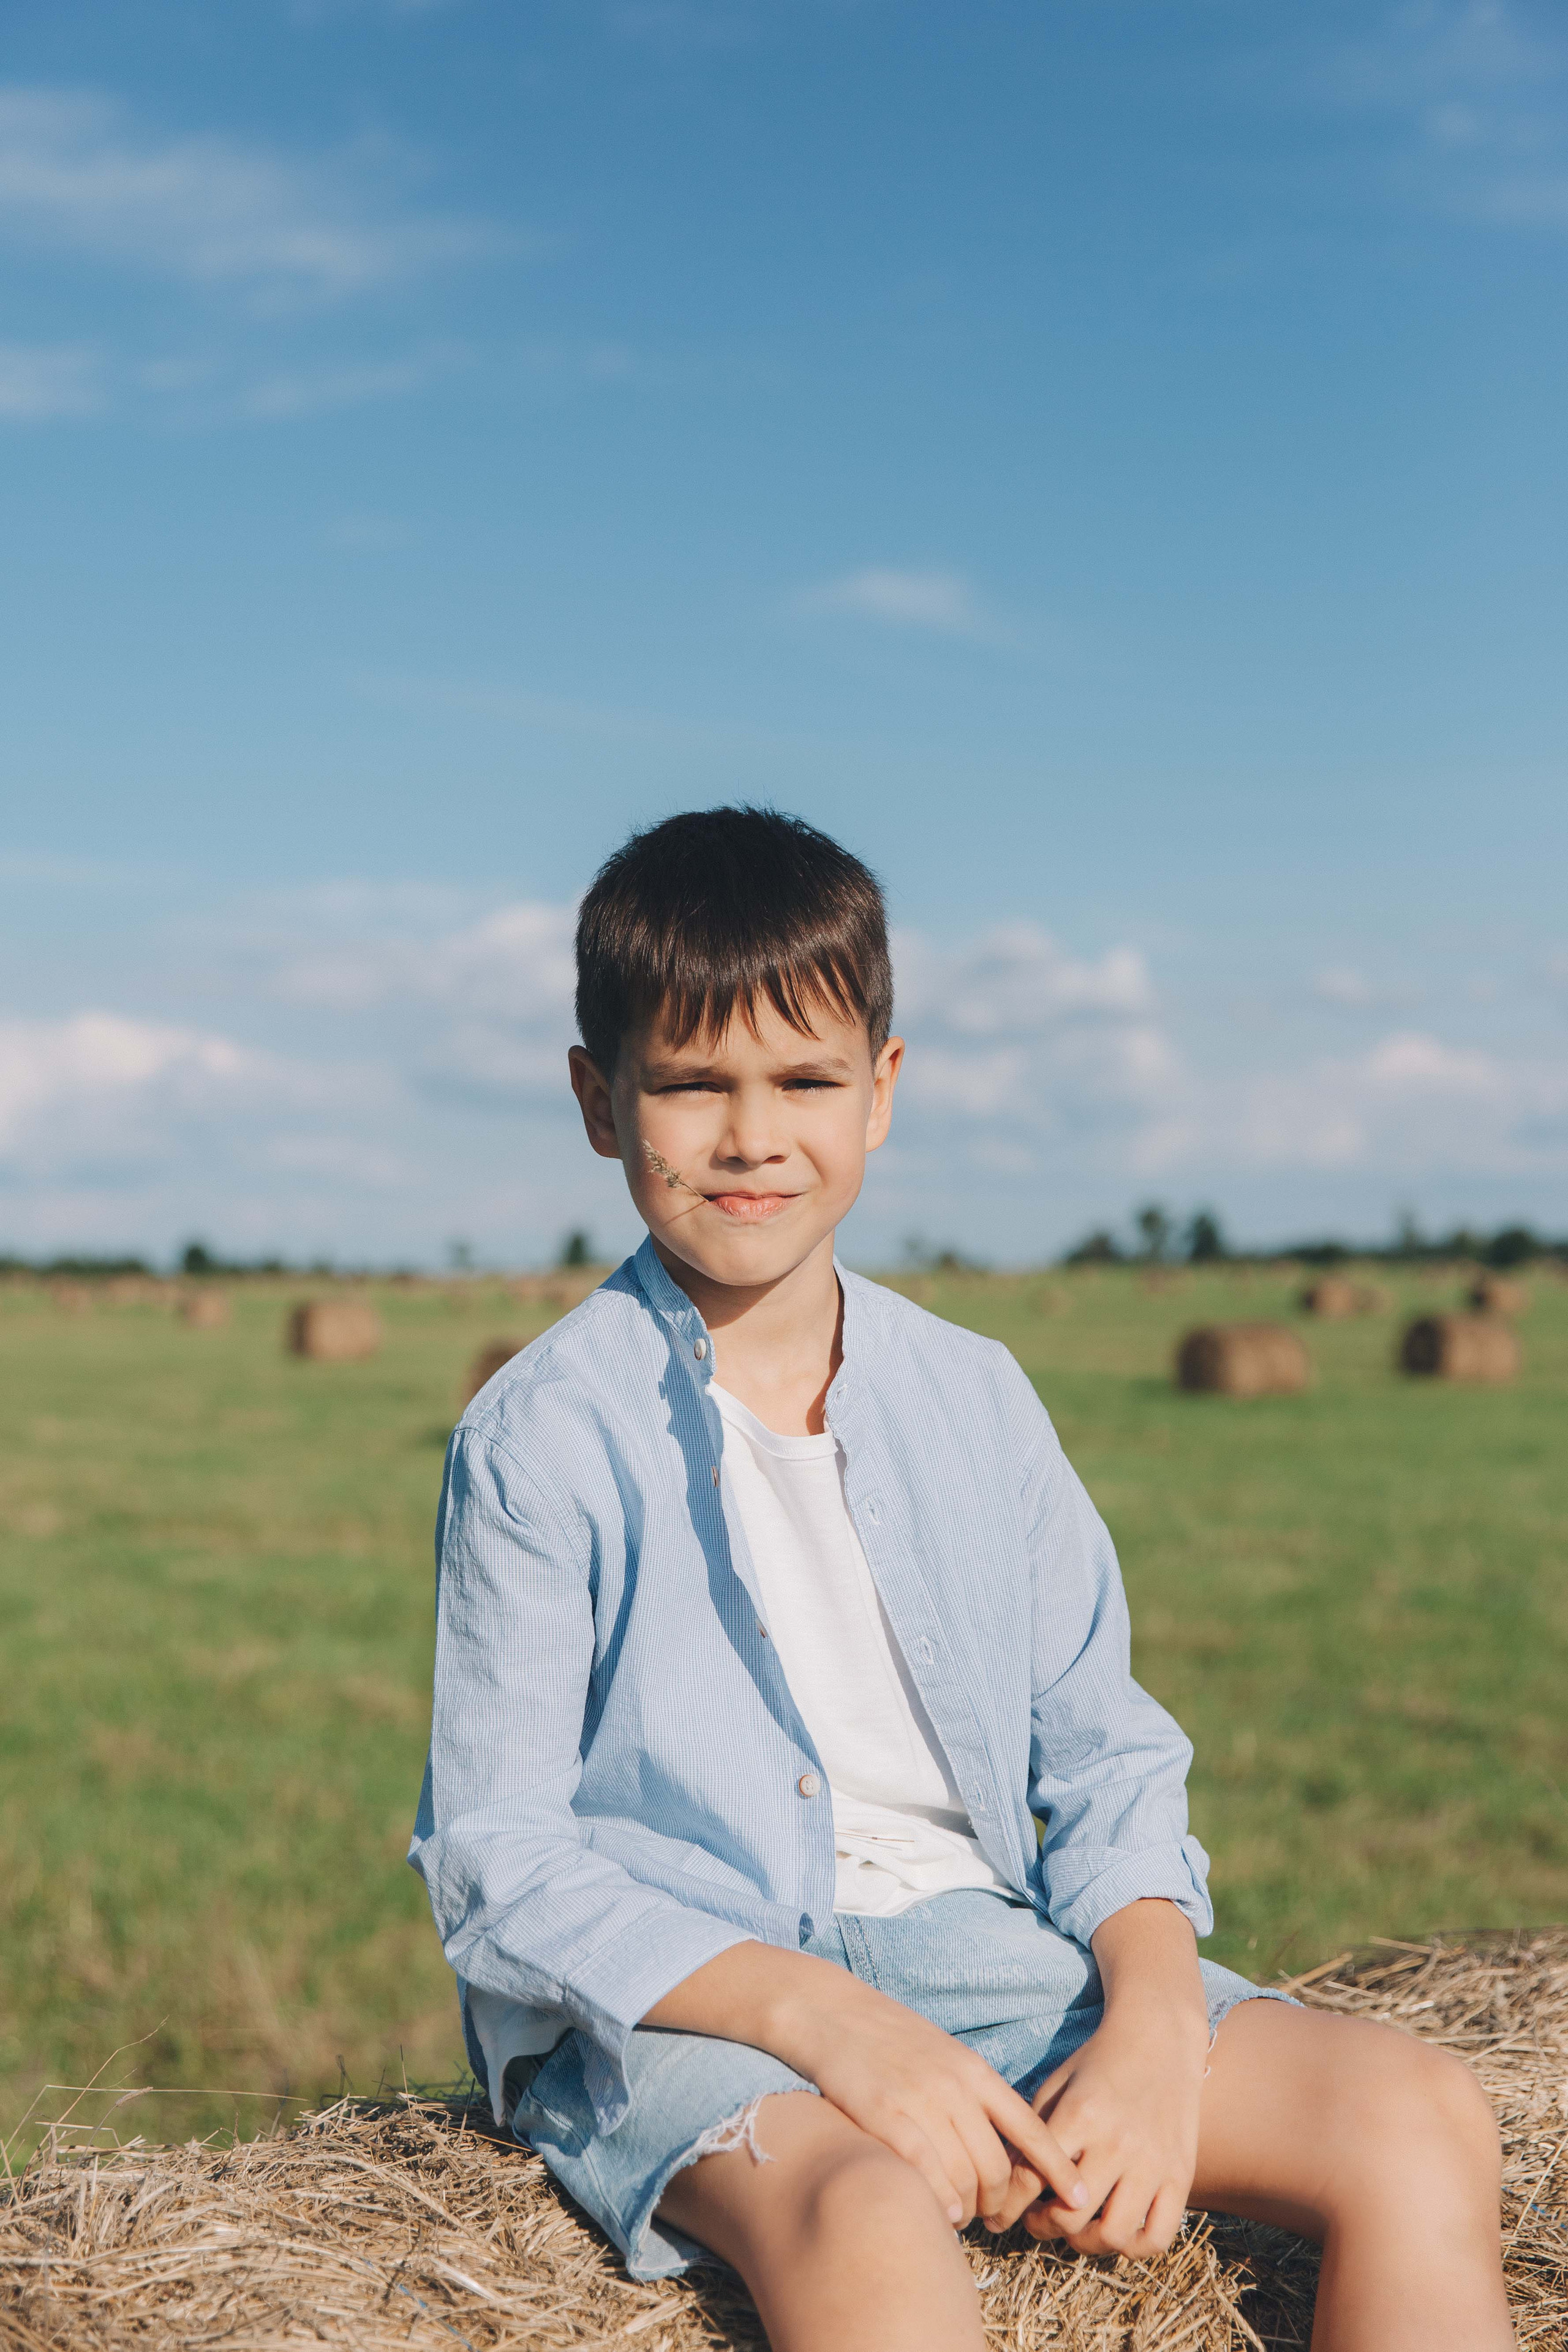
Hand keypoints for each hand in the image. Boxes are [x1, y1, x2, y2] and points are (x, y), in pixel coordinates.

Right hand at [786, 1966, 1091, 2232]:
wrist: (830, 2012)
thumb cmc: (887, 2036)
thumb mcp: (942, 2053)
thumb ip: (971, 2092)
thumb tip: (1001, 2142)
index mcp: (973, 2069)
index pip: (1029, 2126)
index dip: (1057, 2166)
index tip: (1078, 2194)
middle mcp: (953, 2086)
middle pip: (996, 2165)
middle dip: (1001, 2201)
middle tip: (994, 2217)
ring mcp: (919, 2101)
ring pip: (964, 2176)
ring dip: (970, 2208)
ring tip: (964, 2216)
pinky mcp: (884, 2115)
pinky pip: (926, 2173)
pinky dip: (941, 2200)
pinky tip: (945, 2212)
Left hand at [993, 2005, 1208, 2254]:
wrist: (1159, 2038)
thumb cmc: (1097, 2062)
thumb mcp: (1056, 2085)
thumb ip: (1031, 2131)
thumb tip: (1002, 2180)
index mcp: (1080, 2115)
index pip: (1031, 2179)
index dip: (1007, 2207)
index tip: (996, 2218)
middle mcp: (1118, 2143)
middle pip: (1069, 2215)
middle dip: (1041, 2225)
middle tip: (1035, 2219)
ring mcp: (1153, 2163)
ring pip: (1112, 2234)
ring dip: (1083, 2243)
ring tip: (1072, 2228)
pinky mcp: (1180, 2176)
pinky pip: (1156, 2237)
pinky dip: (1131, 2248)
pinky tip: (1113, 2231)